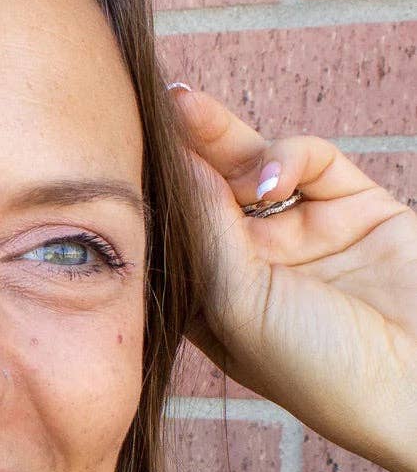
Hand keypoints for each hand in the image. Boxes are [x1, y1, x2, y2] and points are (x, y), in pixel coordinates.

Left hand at [172, 84, 416, 471]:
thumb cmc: (316, 368)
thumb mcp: (236, 303)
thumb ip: (205, 231)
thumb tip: (175, 163)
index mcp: (212, 305)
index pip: (171, 235)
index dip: (149, 194)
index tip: (113, 151)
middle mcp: (254, 268)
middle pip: (206, 193)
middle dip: (181, 147)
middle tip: (153, 103)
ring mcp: (305, 237)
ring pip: (253, 167)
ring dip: (224, 140)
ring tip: (194, 119)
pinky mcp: (358, 208)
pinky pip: (312, 161)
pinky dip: (286, 156)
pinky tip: (267, 180)